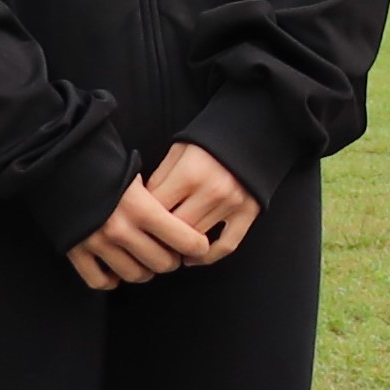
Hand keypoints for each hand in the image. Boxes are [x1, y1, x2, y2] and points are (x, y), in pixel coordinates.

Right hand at [70, 154, 243, 289]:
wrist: (58, 162)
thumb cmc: (103, 165)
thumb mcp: (136, 176)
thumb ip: (158, 202)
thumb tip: (183, 226)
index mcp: (141, 208)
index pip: (184, 240)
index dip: (197, 246)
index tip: (199, 245)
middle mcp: (120, 229)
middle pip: (162, 263)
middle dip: (172, 260)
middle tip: (170, 252)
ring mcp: (97, 243)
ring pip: (135, 275)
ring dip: (145, 271)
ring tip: (145, 259)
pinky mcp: (75, 251)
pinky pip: (99, 282)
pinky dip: (111, 280)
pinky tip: (116, 270)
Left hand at [140, 140, 259, 259]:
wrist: (253, 130)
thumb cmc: (210, 140)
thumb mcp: (178, 150)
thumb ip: (160, 178)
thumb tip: (143, 207)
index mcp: (190, 173)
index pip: (156, 210)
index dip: (142, 218)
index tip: (136, 222)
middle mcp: (212, 191)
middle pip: (175, 229)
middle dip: (159, 236)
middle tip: (148, 239)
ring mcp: (232, 204)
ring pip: (196, 240)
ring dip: (179, 247)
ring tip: (165, 247)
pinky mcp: (249, 212)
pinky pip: (227, 245)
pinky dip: (208, 257)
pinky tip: (192, 259)